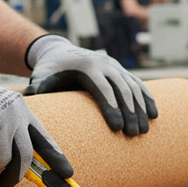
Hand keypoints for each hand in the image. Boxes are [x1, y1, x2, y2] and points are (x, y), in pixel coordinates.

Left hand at [24, 34, 157, 135]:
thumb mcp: (41, 76)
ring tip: (143, 131)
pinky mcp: (122, 71)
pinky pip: (138, 85)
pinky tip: (154, 115)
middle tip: (133, 135)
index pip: (104, 88)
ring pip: (133, 88)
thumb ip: (39, 89)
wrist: (60, 51)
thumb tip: (33, 103)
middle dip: (130, 113)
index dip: (112, 107)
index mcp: (88, 66)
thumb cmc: (49, 69)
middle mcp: (106, 64)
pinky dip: (147, 99)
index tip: (117, 128)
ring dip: (141, 109)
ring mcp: (116, 67)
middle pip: (122, 89)